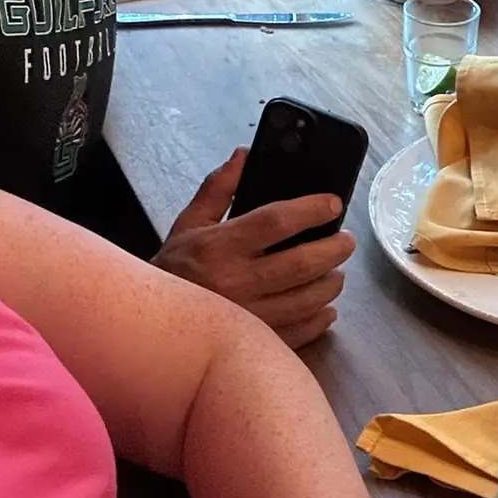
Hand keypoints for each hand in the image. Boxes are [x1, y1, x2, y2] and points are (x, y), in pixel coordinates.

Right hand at [152, 148, 354, 348]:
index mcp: (221, 247)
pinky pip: (299, 333)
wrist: (151, 323)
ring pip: (305, 300)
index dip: (310, 211)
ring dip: (330, 284)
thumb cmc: (174, 269)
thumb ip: (219, 188)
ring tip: (337, 272)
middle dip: (333, 249)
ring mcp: (247, 317)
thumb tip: (244, 155)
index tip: (333, 204)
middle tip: (346, 240)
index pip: (275, 222)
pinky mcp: (254, 342)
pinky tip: (326, 308)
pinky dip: (319, 320)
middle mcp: (236, 282)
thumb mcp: (189, 223)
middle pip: (300, 265)